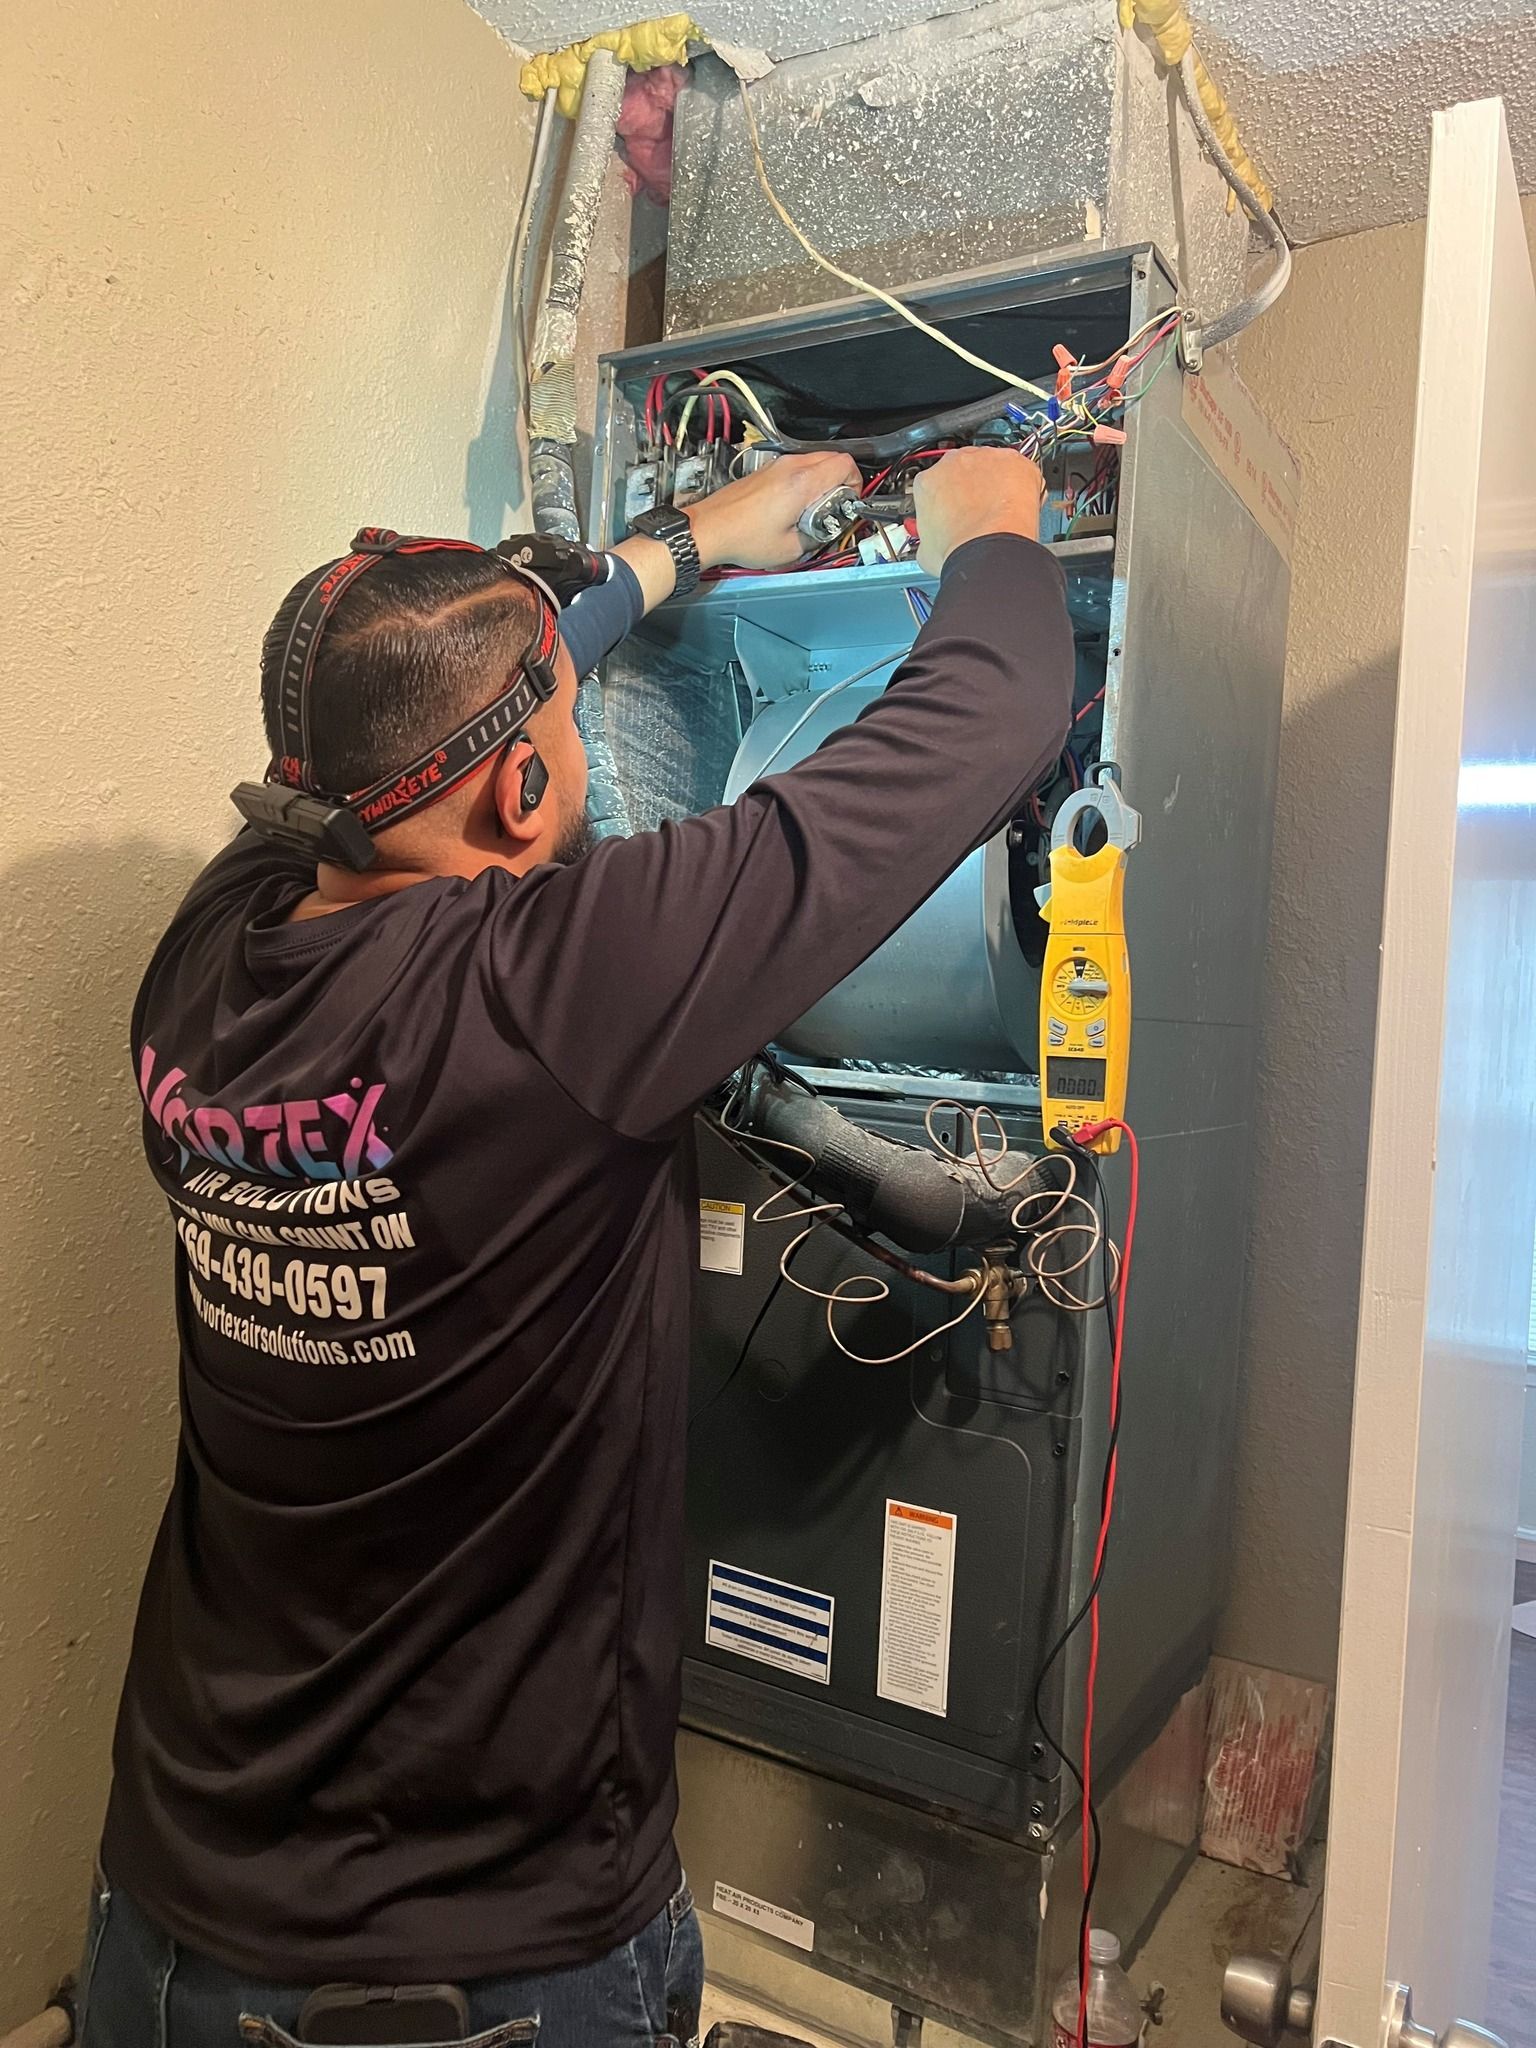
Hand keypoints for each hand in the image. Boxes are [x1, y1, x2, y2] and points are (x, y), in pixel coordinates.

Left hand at [687, 451, 860, 570]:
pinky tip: (796, 506)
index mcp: (802, 482)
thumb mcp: (790, 549)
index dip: (856, 482)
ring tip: (814, 508)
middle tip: (835, 507)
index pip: (845, 464)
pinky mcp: (767, 471)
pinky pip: (797, 468)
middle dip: (842, 481)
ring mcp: (777, 465)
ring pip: (815, 461)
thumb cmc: (742, 537)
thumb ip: (818, 535)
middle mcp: (790, 467)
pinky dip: (805, 481)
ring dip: (824, 481)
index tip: (849, 501)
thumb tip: (829, 528)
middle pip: (833, 458)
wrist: (710, 529)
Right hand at [913, 448, 1043, 576]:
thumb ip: (929, 532)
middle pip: (963, 468)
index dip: (947, 499)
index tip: (954, 510)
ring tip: (1002, 511)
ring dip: (996, 483)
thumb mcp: (926, 548)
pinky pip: (1019, 467)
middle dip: (971, 487)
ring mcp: (985, 458)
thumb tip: (933, 540)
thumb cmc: (959, 549)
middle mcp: (954, 462)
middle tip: (979, 511)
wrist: (988, 549)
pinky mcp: (1013, 460)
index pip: (936, 483)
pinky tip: (1020, 505)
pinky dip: (1022, 483)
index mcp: (928, 481)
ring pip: (991, 465)